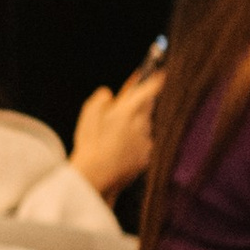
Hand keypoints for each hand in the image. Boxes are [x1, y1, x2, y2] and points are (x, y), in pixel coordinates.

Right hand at [71, 61, 163, 198]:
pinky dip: (134, 144)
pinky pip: (142, 145)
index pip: (148, 90)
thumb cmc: (90, 144)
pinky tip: (118, 150)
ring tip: (113, 137)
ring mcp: (145, 142)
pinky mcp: (145, 157)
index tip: (162, 73)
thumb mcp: (88, 114)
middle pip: (147, 108)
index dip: (156, 79)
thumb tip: (107, 94)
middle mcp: (141, 124)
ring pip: (144, 127)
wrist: (97, 176)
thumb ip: (100, 99)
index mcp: (128, 110)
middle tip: (124, 109)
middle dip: (140, 105)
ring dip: (134, 126)